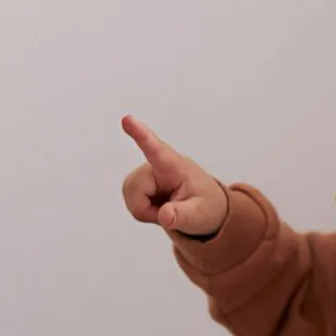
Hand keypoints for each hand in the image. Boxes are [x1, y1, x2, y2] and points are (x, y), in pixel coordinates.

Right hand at [120, 116, 228, 236]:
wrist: (207, 207)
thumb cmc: (206, 205)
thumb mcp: (200, 215)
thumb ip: (182, 215)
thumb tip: (164, 216)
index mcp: (173, 166)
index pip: (155, 149)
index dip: (140, 134)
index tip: (128, 119)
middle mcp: (155, 165)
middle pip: (134, 189)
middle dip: (147, 209)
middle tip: (171, 212)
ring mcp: (145, 174)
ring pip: (130, 197)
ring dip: (146, 211)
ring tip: (167, 208)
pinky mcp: (139, 182)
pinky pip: (131, 201)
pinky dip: (144, 211)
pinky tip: (160, 207)